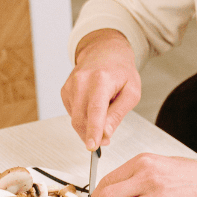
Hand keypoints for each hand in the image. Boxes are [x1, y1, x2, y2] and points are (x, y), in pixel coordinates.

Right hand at [61, 29, 141, 149]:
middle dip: (91, 134)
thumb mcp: (131, 92)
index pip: (95, 110)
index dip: (93, 130)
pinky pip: (72, 113)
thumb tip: (106, 133)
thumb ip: (118, 113)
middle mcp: (81, 81)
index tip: (92, 145)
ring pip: (75, 118)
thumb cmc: (121, 71)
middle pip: (81, 118)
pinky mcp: (65, 91)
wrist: (105, 51)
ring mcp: (70, 85)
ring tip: (104, 120)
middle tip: (105, 141)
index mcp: (101, 79)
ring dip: (88, 127)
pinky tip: (94, 110)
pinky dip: (83, 118)